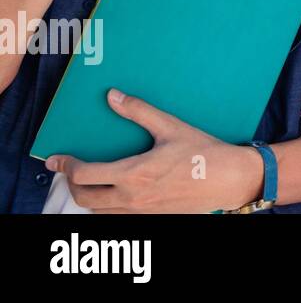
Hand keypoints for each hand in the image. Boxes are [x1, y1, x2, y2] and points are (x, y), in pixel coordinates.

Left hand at [46, 88, 263, 212]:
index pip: (85, 175)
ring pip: (98, 211)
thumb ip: (139, 112)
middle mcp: (132, 197)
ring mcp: (141, 211)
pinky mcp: (152, 217)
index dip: (66, 166)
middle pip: (84, 198)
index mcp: (133, 174)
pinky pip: (117, 216)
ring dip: (88, 196)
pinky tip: (114, 193)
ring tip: (89, 181)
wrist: (230, 180)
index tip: (57, 159)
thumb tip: (113, 97)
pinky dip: (107, 206)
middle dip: (71, 184)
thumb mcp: (171, 127)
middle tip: (69, 171)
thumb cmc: (203, 152)